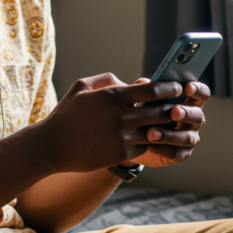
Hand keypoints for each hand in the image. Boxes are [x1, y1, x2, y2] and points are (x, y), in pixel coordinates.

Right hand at [29, 73, 183, 173]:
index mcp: (113, 96)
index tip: (177, 88)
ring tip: (170, 124)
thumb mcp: (81, 87)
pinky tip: (147, 139)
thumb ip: (107, 79)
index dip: (169, 88)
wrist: (52, 146)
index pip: (153, 90)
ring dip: (164, 127)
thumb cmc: (66, 114)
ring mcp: (123, 136)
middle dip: (173, 108)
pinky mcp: (122, 153)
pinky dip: (148, 142)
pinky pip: (145, 146)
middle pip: (161, 111)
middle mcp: (121, 115)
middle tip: (179, 106)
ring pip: (156, 131)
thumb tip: (128, 82)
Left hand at [127, 78, 209, 167]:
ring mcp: (189, 137)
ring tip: (151, 133)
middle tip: (174, 111)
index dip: (198, 90)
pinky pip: (176, 153)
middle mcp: (193, 119)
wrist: (132, 138)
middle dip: (186, 113)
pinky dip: (162, 149)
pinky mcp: (181, 153)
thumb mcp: (142, 98)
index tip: (188, 87)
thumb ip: (144, 89)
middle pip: (198, 116)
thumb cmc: (143, 112)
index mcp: (189, 101)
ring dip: (169, 135)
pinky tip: (148, 145)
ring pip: (186, 137)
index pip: (201, 93)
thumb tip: (144, 82)